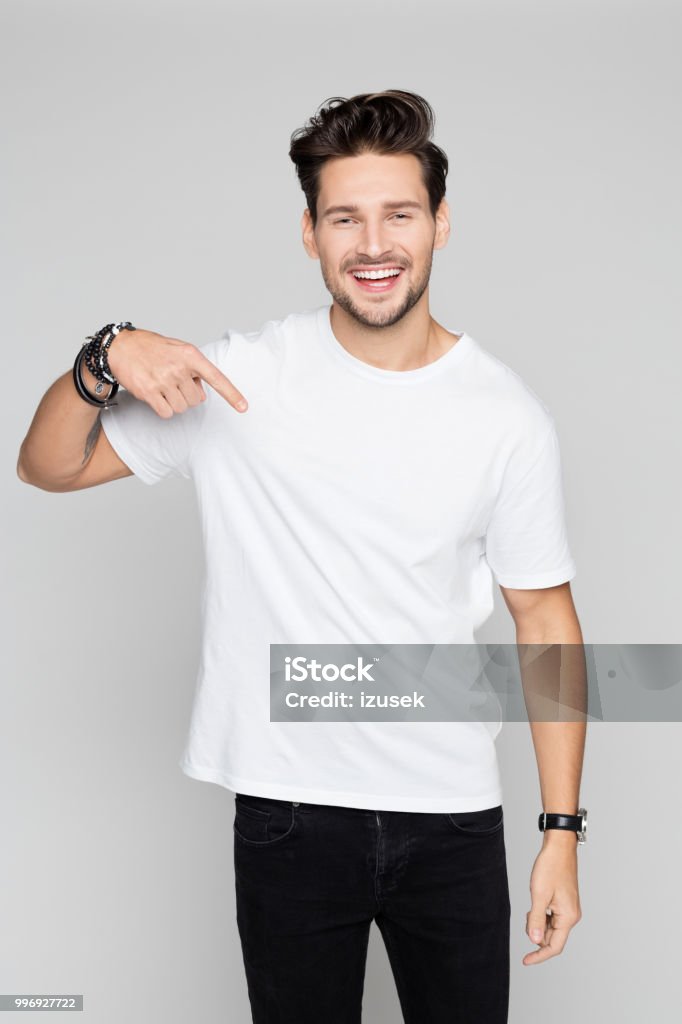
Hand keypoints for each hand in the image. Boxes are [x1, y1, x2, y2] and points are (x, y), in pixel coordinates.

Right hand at [107, 328, 247, 417]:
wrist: (120, 347)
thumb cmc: (152, 348)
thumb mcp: (178, 348)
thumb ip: (194, 368)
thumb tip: (202, 392)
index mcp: (190, 355)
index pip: (216, 378)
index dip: (231, 394)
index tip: (244, 408)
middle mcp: (178, 368)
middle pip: (197, 400)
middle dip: (188, 395)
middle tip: (175, 382)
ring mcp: (163, 381)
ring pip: (182, 408)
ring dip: (175, 403)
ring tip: (164, 386)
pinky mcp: (149, 392)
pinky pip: (167, 413)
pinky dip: (164, 409)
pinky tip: (156, 396)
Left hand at [523, 836, 581, 964]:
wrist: (559, 848)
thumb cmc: (550, 867)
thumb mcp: (539, 894)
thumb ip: (536, 919)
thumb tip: (534, 941)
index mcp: (568, 917)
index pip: (554, 946)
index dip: (539, 955)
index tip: (525, 960)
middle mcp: (572, 916)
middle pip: (551, 937)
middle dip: (536, 931)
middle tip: (527, 913)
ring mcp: (569, 909)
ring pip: (550, 927)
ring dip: (538, 922)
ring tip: (532, 904)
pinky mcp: (565, 903)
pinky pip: (552, 917)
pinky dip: (542, 914)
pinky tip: (537, 902)